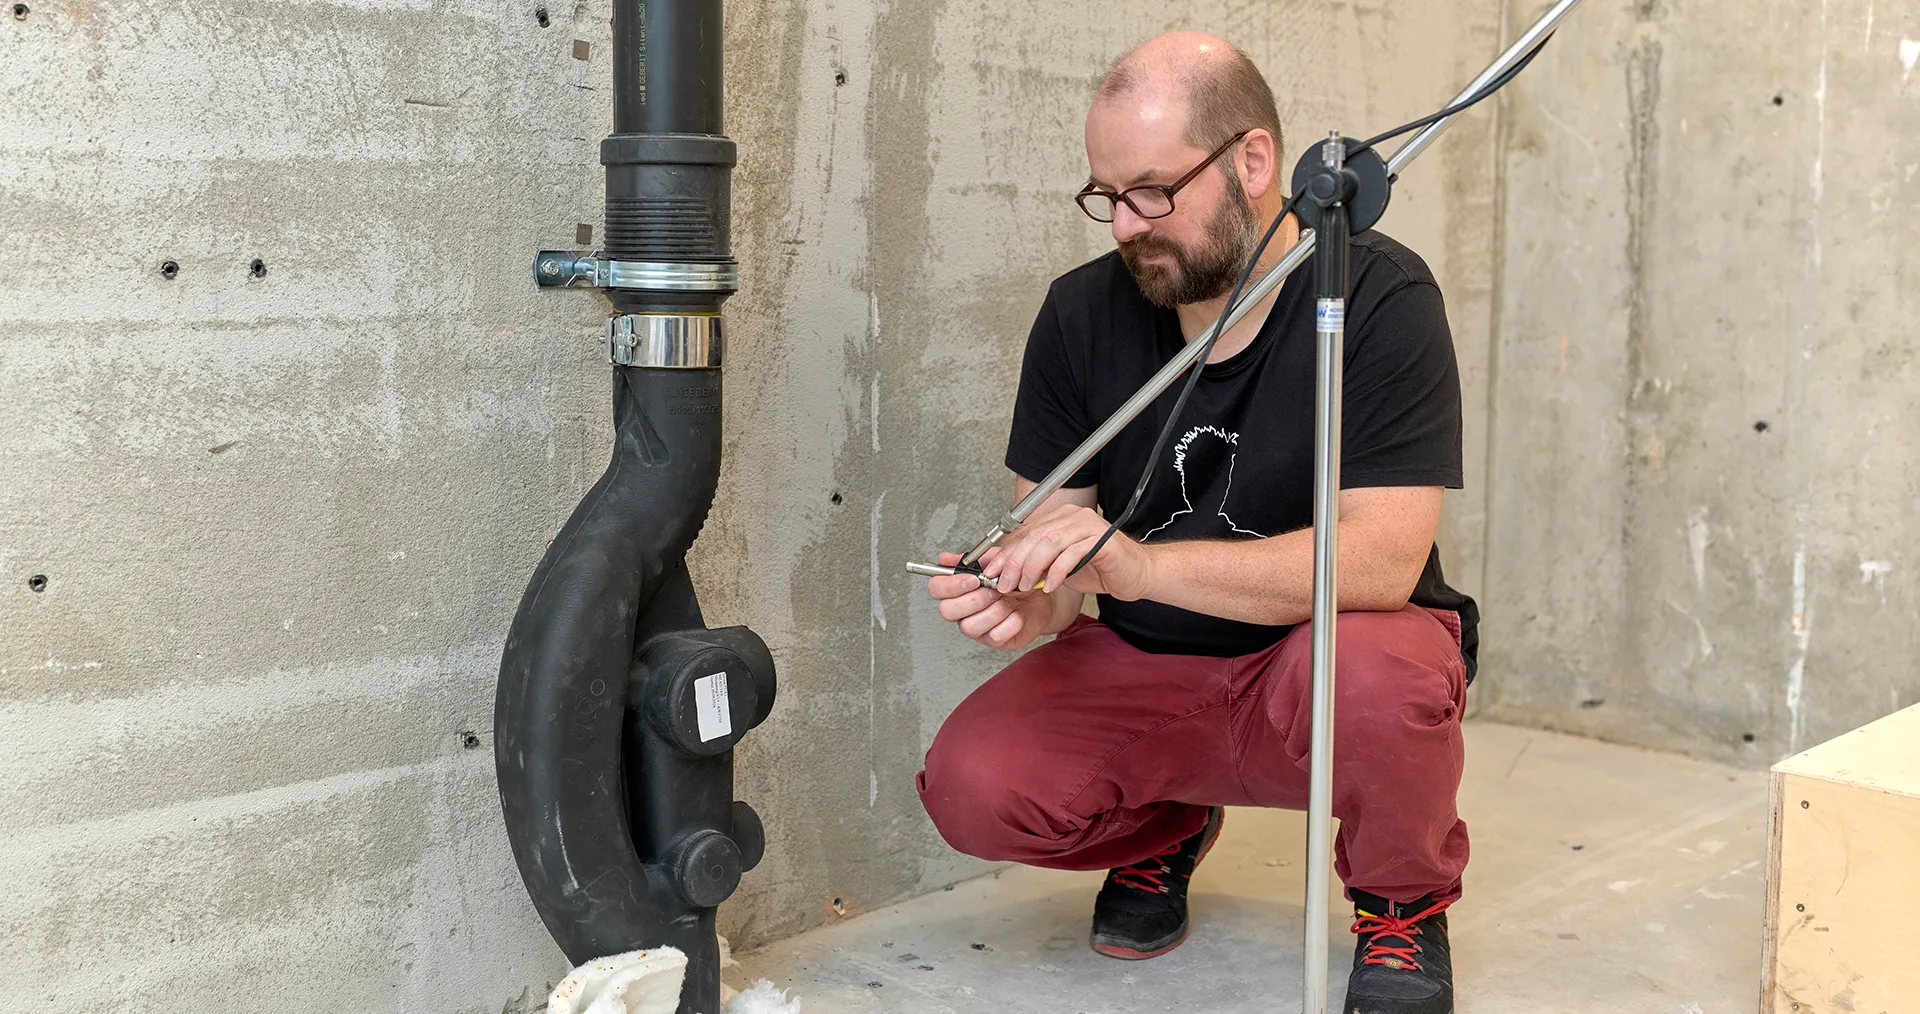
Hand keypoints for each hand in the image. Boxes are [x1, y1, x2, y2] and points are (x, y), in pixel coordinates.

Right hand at [925, 551, 1055, 649]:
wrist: (1042, 595)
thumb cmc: (1016, 578)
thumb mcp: (997, 560)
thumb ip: (974, 558)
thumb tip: (945, 558)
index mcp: (958, 589)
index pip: (936, 588)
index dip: (950, 585)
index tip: (973, 580)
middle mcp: (962, 610)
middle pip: (948, 611)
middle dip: (975, 599)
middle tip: (995, 591)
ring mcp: (977, 628)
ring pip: (970, 627)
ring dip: (993, 612)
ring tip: (1009, 601)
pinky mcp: (994, 640)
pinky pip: (995, 636)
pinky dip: (1010, 623)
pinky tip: (1017, 615)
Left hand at [984, 502, 1152, 600]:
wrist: (1135, 575)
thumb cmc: (1099, 569)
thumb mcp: (1057, 568)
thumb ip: (1034, 564)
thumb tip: (1001, 568)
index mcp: (1062, 518)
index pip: (1025, 531)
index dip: (1006, 552)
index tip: (991, 571)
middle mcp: (1074, 517)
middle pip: (1034, 535)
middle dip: (1015, 561)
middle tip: (1005, 583)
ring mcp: (1089, 526)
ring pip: (1050, 542)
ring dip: (1033, 567)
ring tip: (1025, 586)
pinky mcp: (1102, 541)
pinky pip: (1072, 554)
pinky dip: (1057, 573)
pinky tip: (1051, 587)